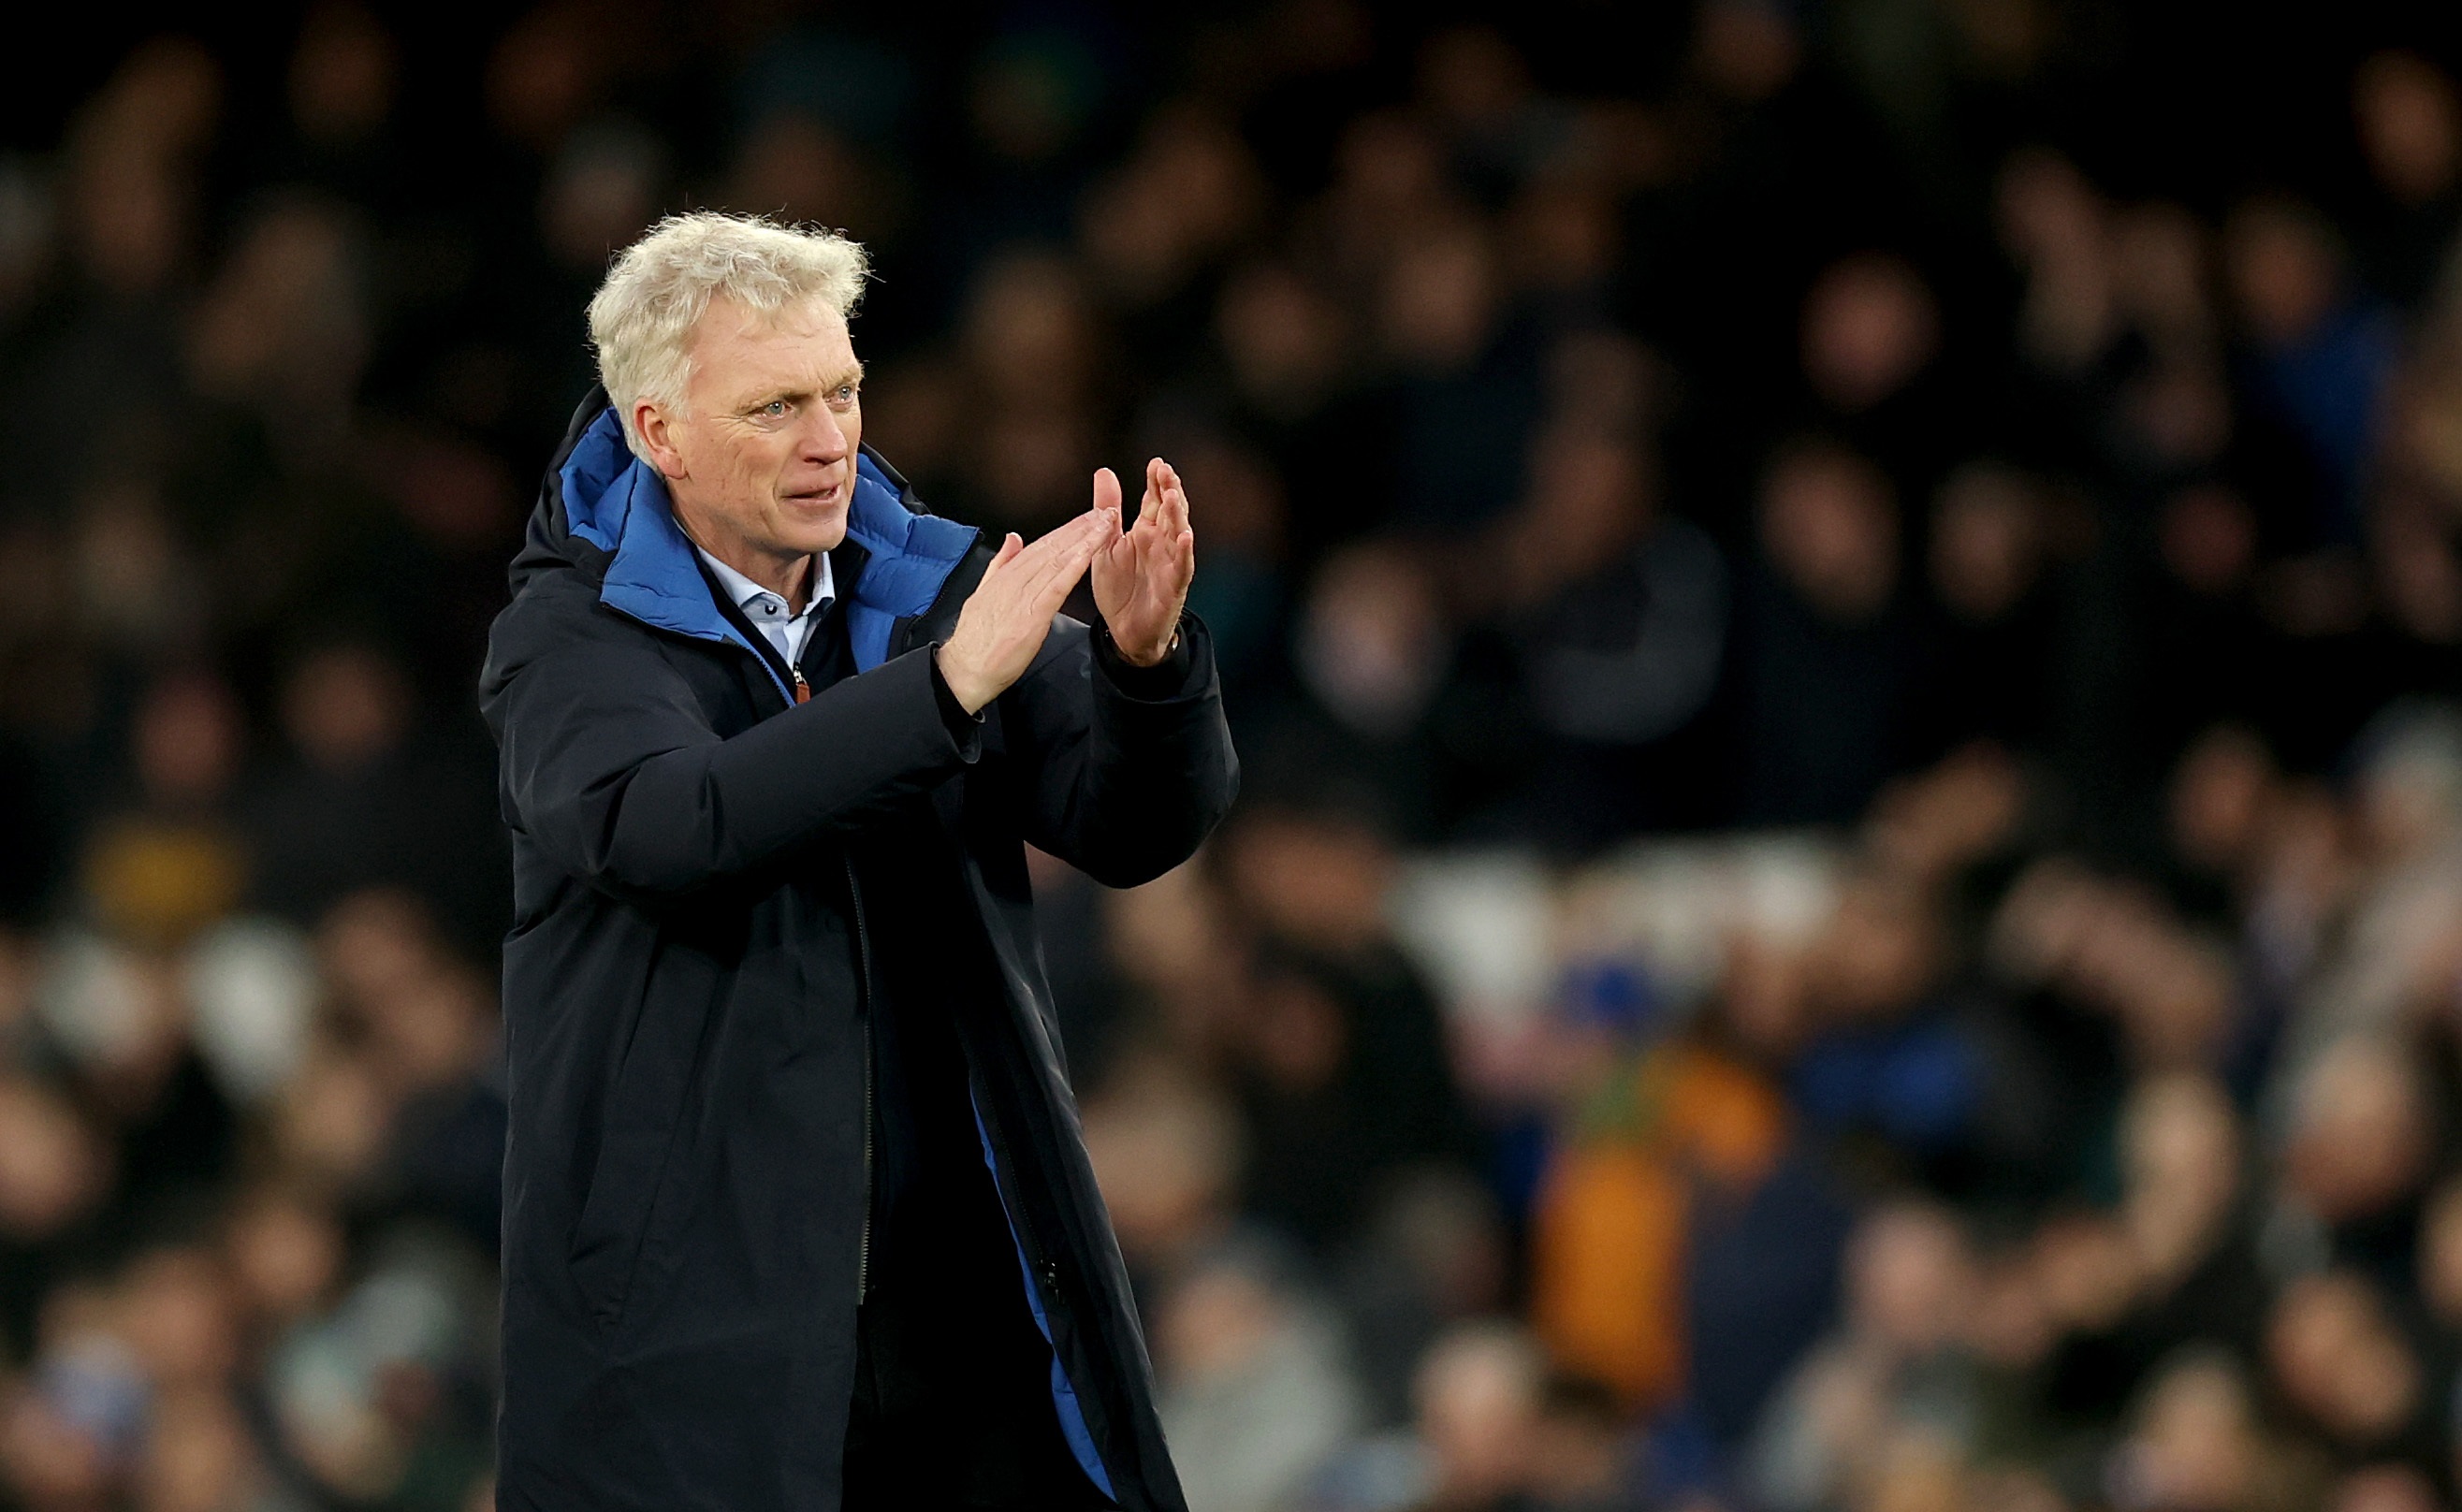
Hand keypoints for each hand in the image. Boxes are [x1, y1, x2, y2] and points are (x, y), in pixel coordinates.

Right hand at [936, 507, 1114, 713]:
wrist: (965, 669)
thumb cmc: (976, 640)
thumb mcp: (984, 593)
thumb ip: (1000, 565)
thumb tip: (1012, 539)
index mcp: (1006, 575)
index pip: (1040, 546)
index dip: (1065, 530)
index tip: (1086, 517)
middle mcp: (1015, 579)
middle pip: (1052, 547)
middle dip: (1080, 527)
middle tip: (1104, 510)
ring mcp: (1023, 595)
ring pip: (1058, 560)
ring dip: (1084, 540)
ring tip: (1105, 524)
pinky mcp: (1032, 615)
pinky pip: (1057, 585)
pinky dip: (1074, 566)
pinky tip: (1089, 552)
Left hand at [1090, 459, 1194, 666]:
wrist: (1123, 630)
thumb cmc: (1119, 587)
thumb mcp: (1105, 543)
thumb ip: (1107, 510)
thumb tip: (1105, 471)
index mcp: (1145, 532)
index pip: (1154, 501)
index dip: (1156, 482)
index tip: (1156, 463)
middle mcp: (1161, 544)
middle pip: (1170, 512)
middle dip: (1169, 490)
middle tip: (1165, 470)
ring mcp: (1170, 563)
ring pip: (1179, 534)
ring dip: (1178, 515)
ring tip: (1173, 494)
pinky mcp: (1173, 586)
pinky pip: (1182, 566)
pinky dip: (1184, 552)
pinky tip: (1185, 536)